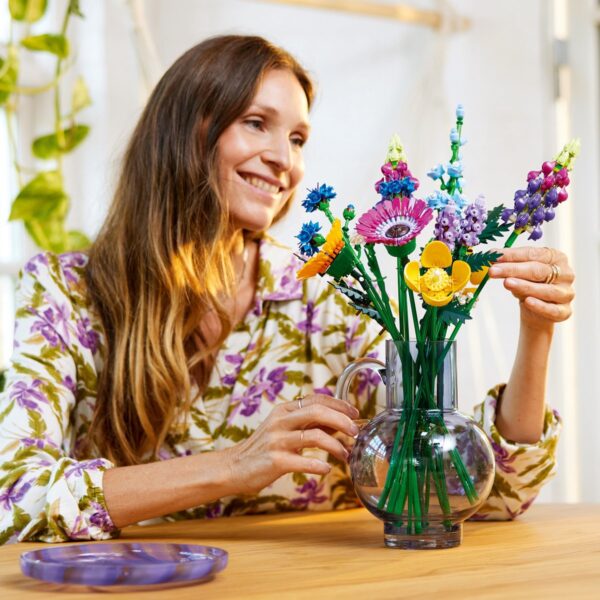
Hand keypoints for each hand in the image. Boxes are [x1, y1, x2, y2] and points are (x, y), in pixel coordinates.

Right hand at [224, 394, 359, 494]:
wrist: (234, 467)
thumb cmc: (263, 449)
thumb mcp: (284, 429)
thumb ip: (309, 424)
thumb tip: (339, 421)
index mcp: (284, 410)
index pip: (316, 399)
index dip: (339, 404)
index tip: (355, 413)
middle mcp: (280, 421)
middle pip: (317, 412)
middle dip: (341, 420)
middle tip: (355, 431)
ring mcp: (277, 440)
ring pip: (313, 436)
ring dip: (335, 446)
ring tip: (345, 455)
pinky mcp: (275, 461)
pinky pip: (303, 461)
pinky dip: (319, 465)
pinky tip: (326, 469)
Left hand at [488, 246, 574, 330]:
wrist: (536, 311)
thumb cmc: (528, 285)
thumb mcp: (518, 273)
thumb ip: (508, 264)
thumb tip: (491, 255)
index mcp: (556, 257)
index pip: (533, 254)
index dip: (512, 255)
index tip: (493, 255)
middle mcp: (565, 273)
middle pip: (538, 271)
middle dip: (513, 269)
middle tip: (493, 270)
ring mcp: (567, 293)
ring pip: (546, 290)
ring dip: (525, 286)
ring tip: (506, 283)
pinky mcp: (565, 311)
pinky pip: (553, 309)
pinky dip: (540, 306)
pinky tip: (527, 302)